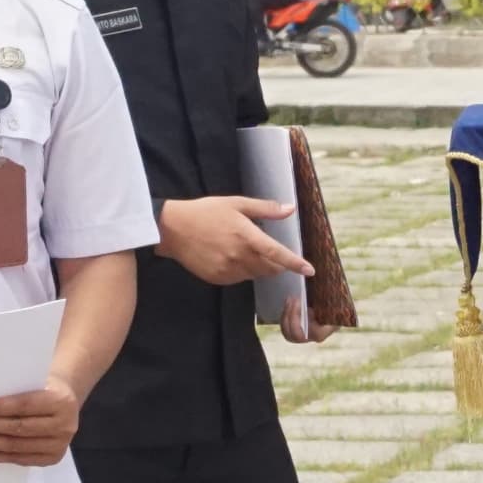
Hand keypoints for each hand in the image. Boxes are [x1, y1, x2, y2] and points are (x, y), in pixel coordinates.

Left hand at [0, 377, 87, 466]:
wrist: (65, 403)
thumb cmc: (43, 389)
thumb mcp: (35, 382)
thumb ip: (14, 391)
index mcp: (61, 401)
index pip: (24, 405)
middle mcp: (64, 425)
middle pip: (18, 428)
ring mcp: (59, 445)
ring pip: (15, 446)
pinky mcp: (51, 459)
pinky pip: (17, 459)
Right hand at [158, 194, 311, 287]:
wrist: (172, 229)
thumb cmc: (205, 212)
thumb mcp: (236, 204)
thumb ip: (265, 208)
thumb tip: (289, 209)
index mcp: (247, 237)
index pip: (278, 254)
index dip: (295, 263)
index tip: (310, 270)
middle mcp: (239, 257)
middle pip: (270, 268)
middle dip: (278, 264)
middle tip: (274, 253)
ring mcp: (227, 270)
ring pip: (255, 275)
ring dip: (261, 267)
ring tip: (249, 251)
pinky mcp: (217, 278)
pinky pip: (239, 279)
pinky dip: (244, 271)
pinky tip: (235, 258)